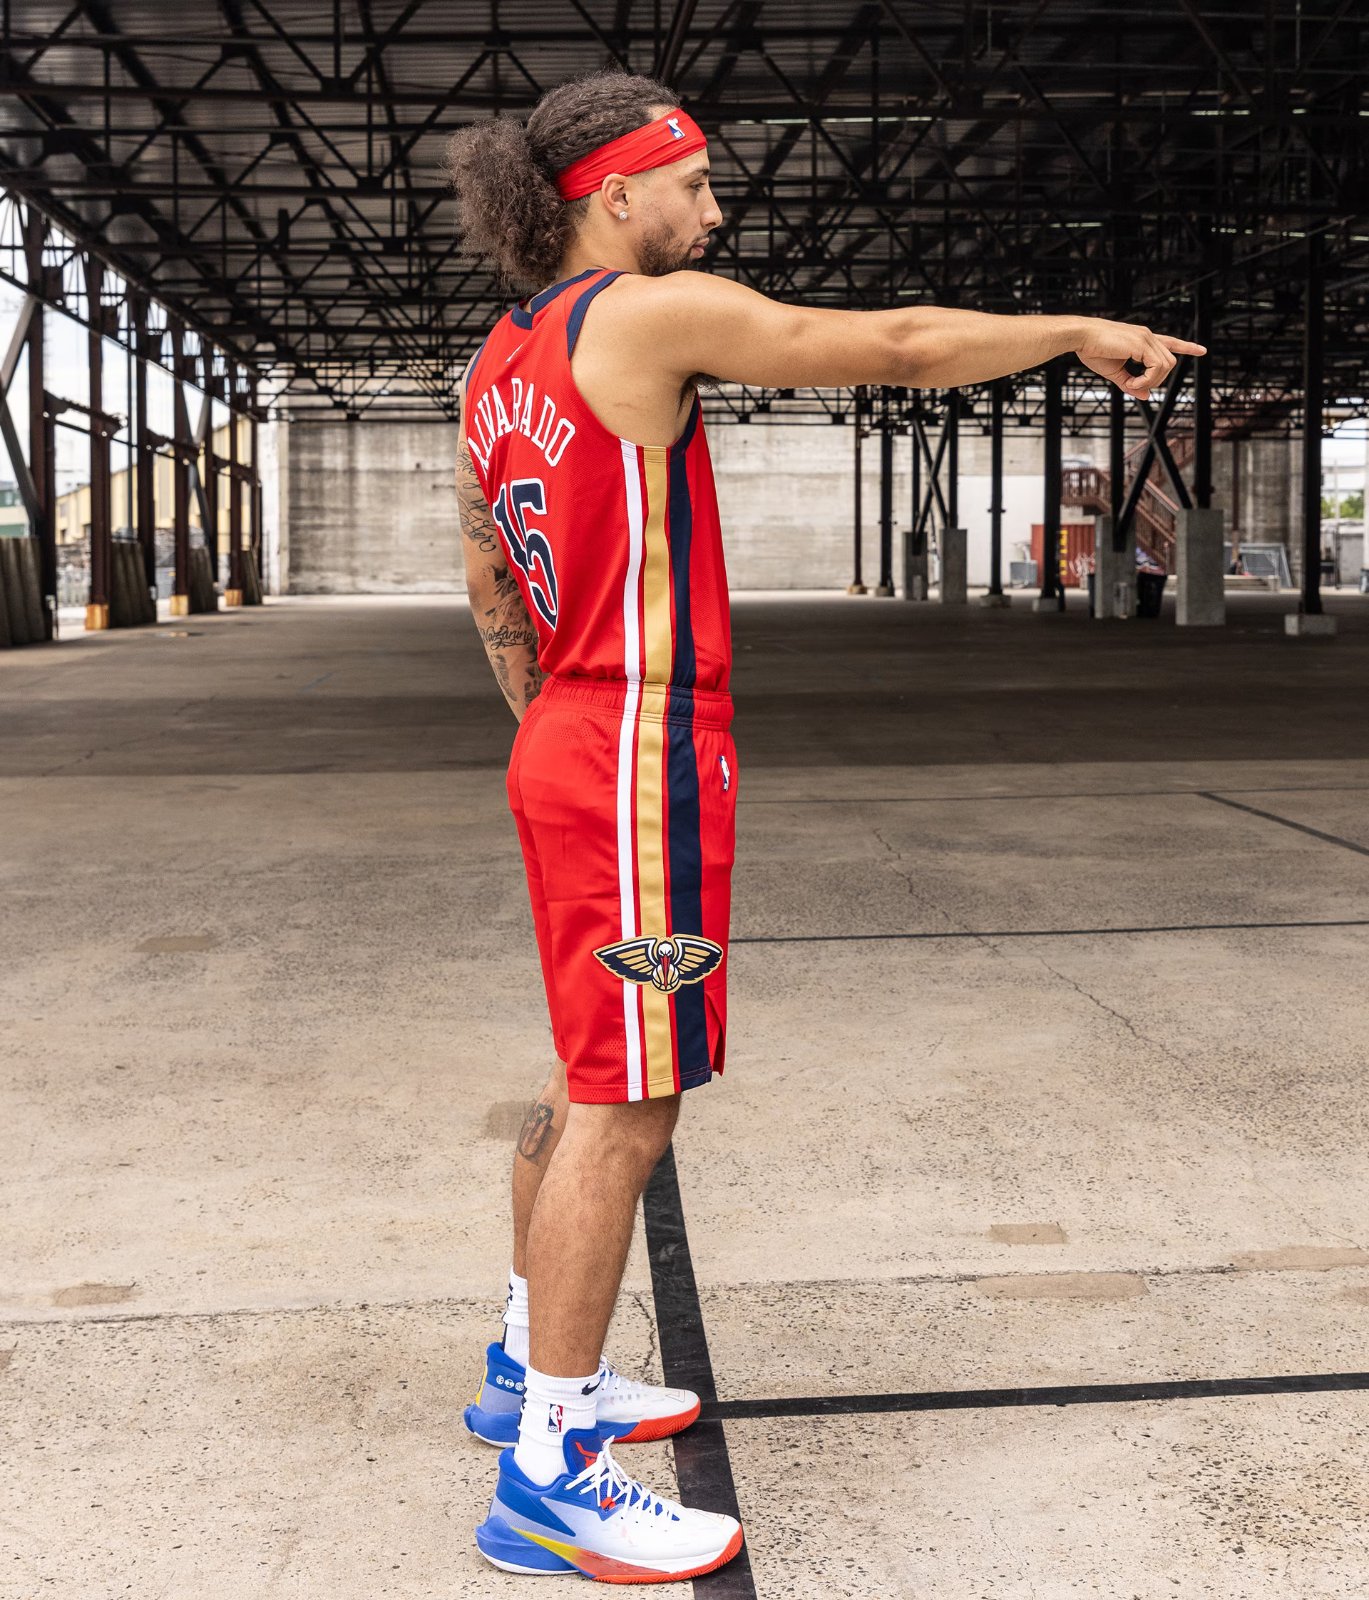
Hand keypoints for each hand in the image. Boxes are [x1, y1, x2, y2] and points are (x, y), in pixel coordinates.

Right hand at [1073, 318, 1207, 400]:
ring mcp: (1146, 338)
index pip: (1170, 342)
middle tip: (1134, 387)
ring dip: (1152, 381)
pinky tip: (1132, 382)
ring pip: (1167, 366)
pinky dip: (1147, 380)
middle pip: (1169, 362)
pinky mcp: (1142, 343)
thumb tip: (1146, 396)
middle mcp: (1147, 336)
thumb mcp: (1114, 371)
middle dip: (1157, 380)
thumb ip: (1131, 383)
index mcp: (1142, 339)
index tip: (1202, 350)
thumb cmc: (1092, 350)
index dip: (1187, 347)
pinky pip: (1157, 367)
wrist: (1081, 337)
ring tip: (1132, 385)